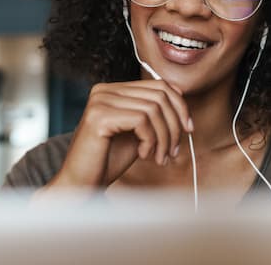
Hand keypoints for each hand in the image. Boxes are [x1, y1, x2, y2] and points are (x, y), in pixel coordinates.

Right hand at [42, 80, 192, 190]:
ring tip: (160, 157)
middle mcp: (105, 90)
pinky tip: (144, 155)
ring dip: (164, 137)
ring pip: (154, 109)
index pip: (159, 85)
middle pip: (160, 96)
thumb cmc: (109, 161)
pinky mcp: (99, 116)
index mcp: (114, 90)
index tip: (188, 129)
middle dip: (174, 125)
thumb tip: (181, 99)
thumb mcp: (138, 133)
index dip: (180, 106)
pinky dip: (151, 140)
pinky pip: (142, 120)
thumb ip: (154, 115)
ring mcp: (100, 101)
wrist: (82, 185)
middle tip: (173, 151)